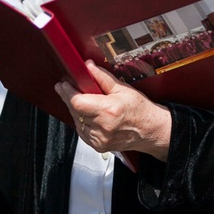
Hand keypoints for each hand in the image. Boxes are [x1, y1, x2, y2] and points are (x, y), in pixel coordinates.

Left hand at [55, 60, 171, 160]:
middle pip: (74, 111)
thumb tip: (88, 67)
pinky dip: (82, 121)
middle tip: (67, 87)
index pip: (77, 102)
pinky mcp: (98, 146)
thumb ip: (102, 78)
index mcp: (108, 111)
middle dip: (69, 97)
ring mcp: (99, 139)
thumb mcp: (123, 89)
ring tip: (83, 100)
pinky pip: (82, 131)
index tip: (63, 84)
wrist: (150, 130)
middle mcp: (102, 127)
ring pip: (76, 121)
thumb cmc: (140, 109)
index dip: (67, 92)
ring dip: (76, 110)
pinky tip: (89, 115)